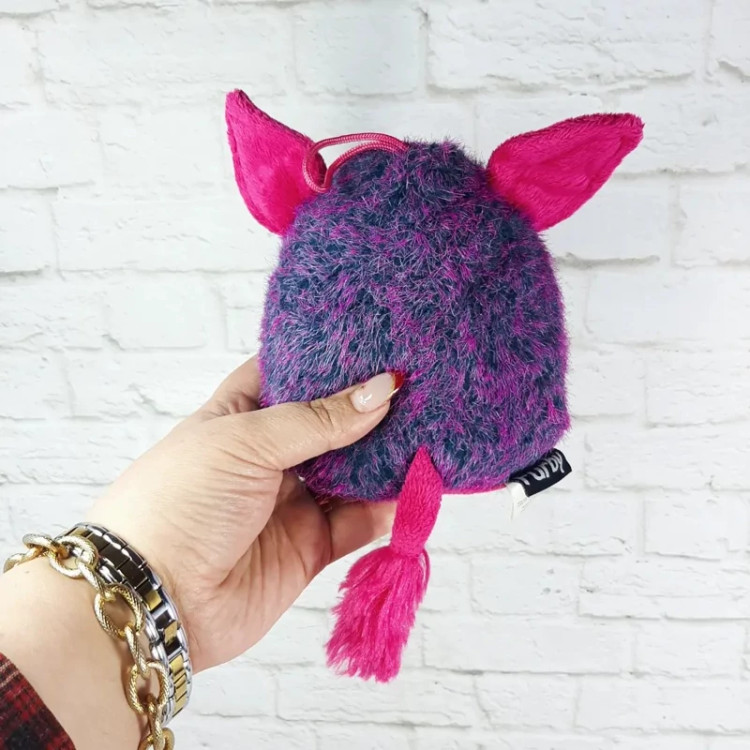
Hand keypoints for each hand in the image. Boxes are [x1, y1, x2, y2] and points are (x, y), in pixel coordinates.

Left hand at [87, 357, 397, 672]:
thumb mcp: (245, 441)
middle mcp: (270, 454)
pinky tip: (414, 488)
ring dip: (387, 459)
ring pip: (353, 472)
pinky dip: (387, 508)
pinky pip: (358, 521)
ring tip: (429, 434)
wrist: (154, 601)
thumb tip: (382, 390)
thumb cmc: (180, 500)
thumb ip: (318, 419)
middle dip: (371, 409)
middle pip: (332, 424)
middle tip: (420, 387)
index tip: (379, 342)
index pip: (292, 374)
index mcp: (242, 415)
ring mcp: (291, 501)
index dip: (332, 359)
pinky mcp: (310, 546)